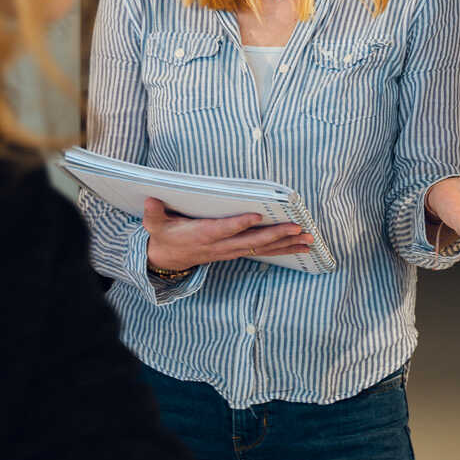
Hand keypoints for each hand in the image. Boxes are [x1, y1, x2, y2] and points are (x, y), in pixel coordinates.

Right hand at [143, 197, 312, 271]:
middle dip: (276, 235)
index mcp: (202, 235)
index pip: (224, 229)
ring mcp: (230, 251)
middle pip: (251, 241)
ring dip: (287, 244)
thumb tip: (151, 201)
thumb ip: (154, 214)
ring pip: (262, 248)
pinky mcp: (237, 252)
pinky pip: (263, 252)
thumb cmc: (164, 236)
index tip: (257, 216)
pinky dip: (283, 249)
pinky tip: (301, 246)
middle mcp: (221, 245)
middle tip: (298, 229)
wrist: (168, 259)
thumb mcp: (154, 225)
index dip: (239, 224)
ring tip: (309, 240)